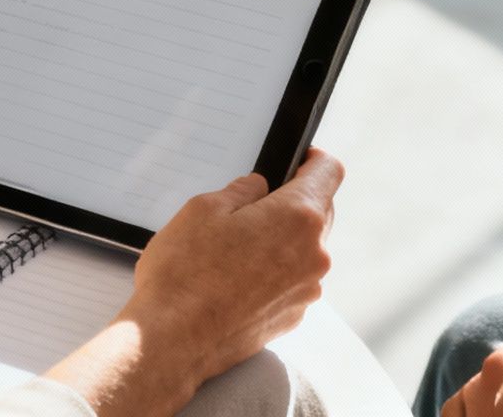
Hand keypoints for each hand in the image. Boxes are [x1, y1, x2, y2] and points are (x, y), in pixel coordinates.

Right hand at [118, 150, 344, 388]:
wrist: (173, 342)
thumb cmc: (184, 274)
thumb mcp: (203, 208)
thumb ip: (241, 190)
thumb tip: (258, 188)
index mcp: (298, 217)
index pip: (329, 171)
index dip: (313, 160)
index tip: (296, 160)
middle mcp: (314, 254)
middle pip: (319, 211)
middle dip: (291, 202)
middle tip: (250, 206)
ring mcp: (306, 290)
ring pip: (304, 249)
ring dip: (280, 241)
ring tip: (234, 249)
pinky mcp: (292, 317)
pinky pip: (292, 281)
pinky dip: (273, 274)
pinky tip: (235, 279)